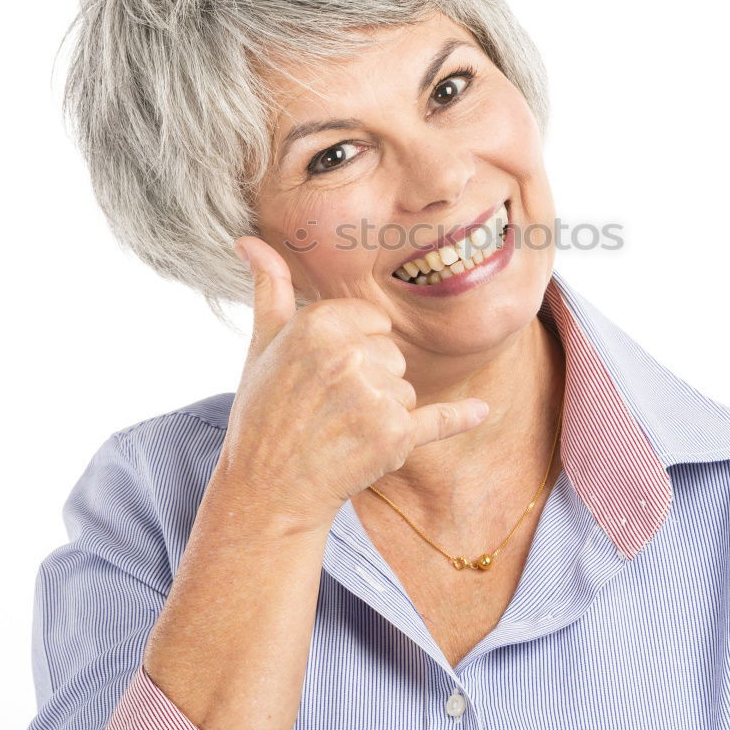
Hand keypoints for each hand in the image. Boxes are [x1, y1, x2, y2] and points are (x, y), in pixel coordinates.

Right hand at [218, 236, 489, 532]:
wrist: (267, 489)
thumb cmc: (264, 413)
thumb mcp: (262, 345)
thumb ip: (269, 288)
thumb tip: (249, 240)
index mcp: (319, 324)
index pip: (373, 322)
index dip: (354, 350)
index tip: (323, 376)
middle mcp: (348, 355)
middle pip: (392, 355)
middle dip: (369, 382)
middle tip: (328, 409)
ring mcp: (374, 396)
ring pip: (407, 389)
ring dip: (384, 413)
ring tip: (340, 431)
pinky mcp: (395, 436)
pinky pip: (439, 418)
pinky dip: (459, 418)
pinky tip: (481, 411)